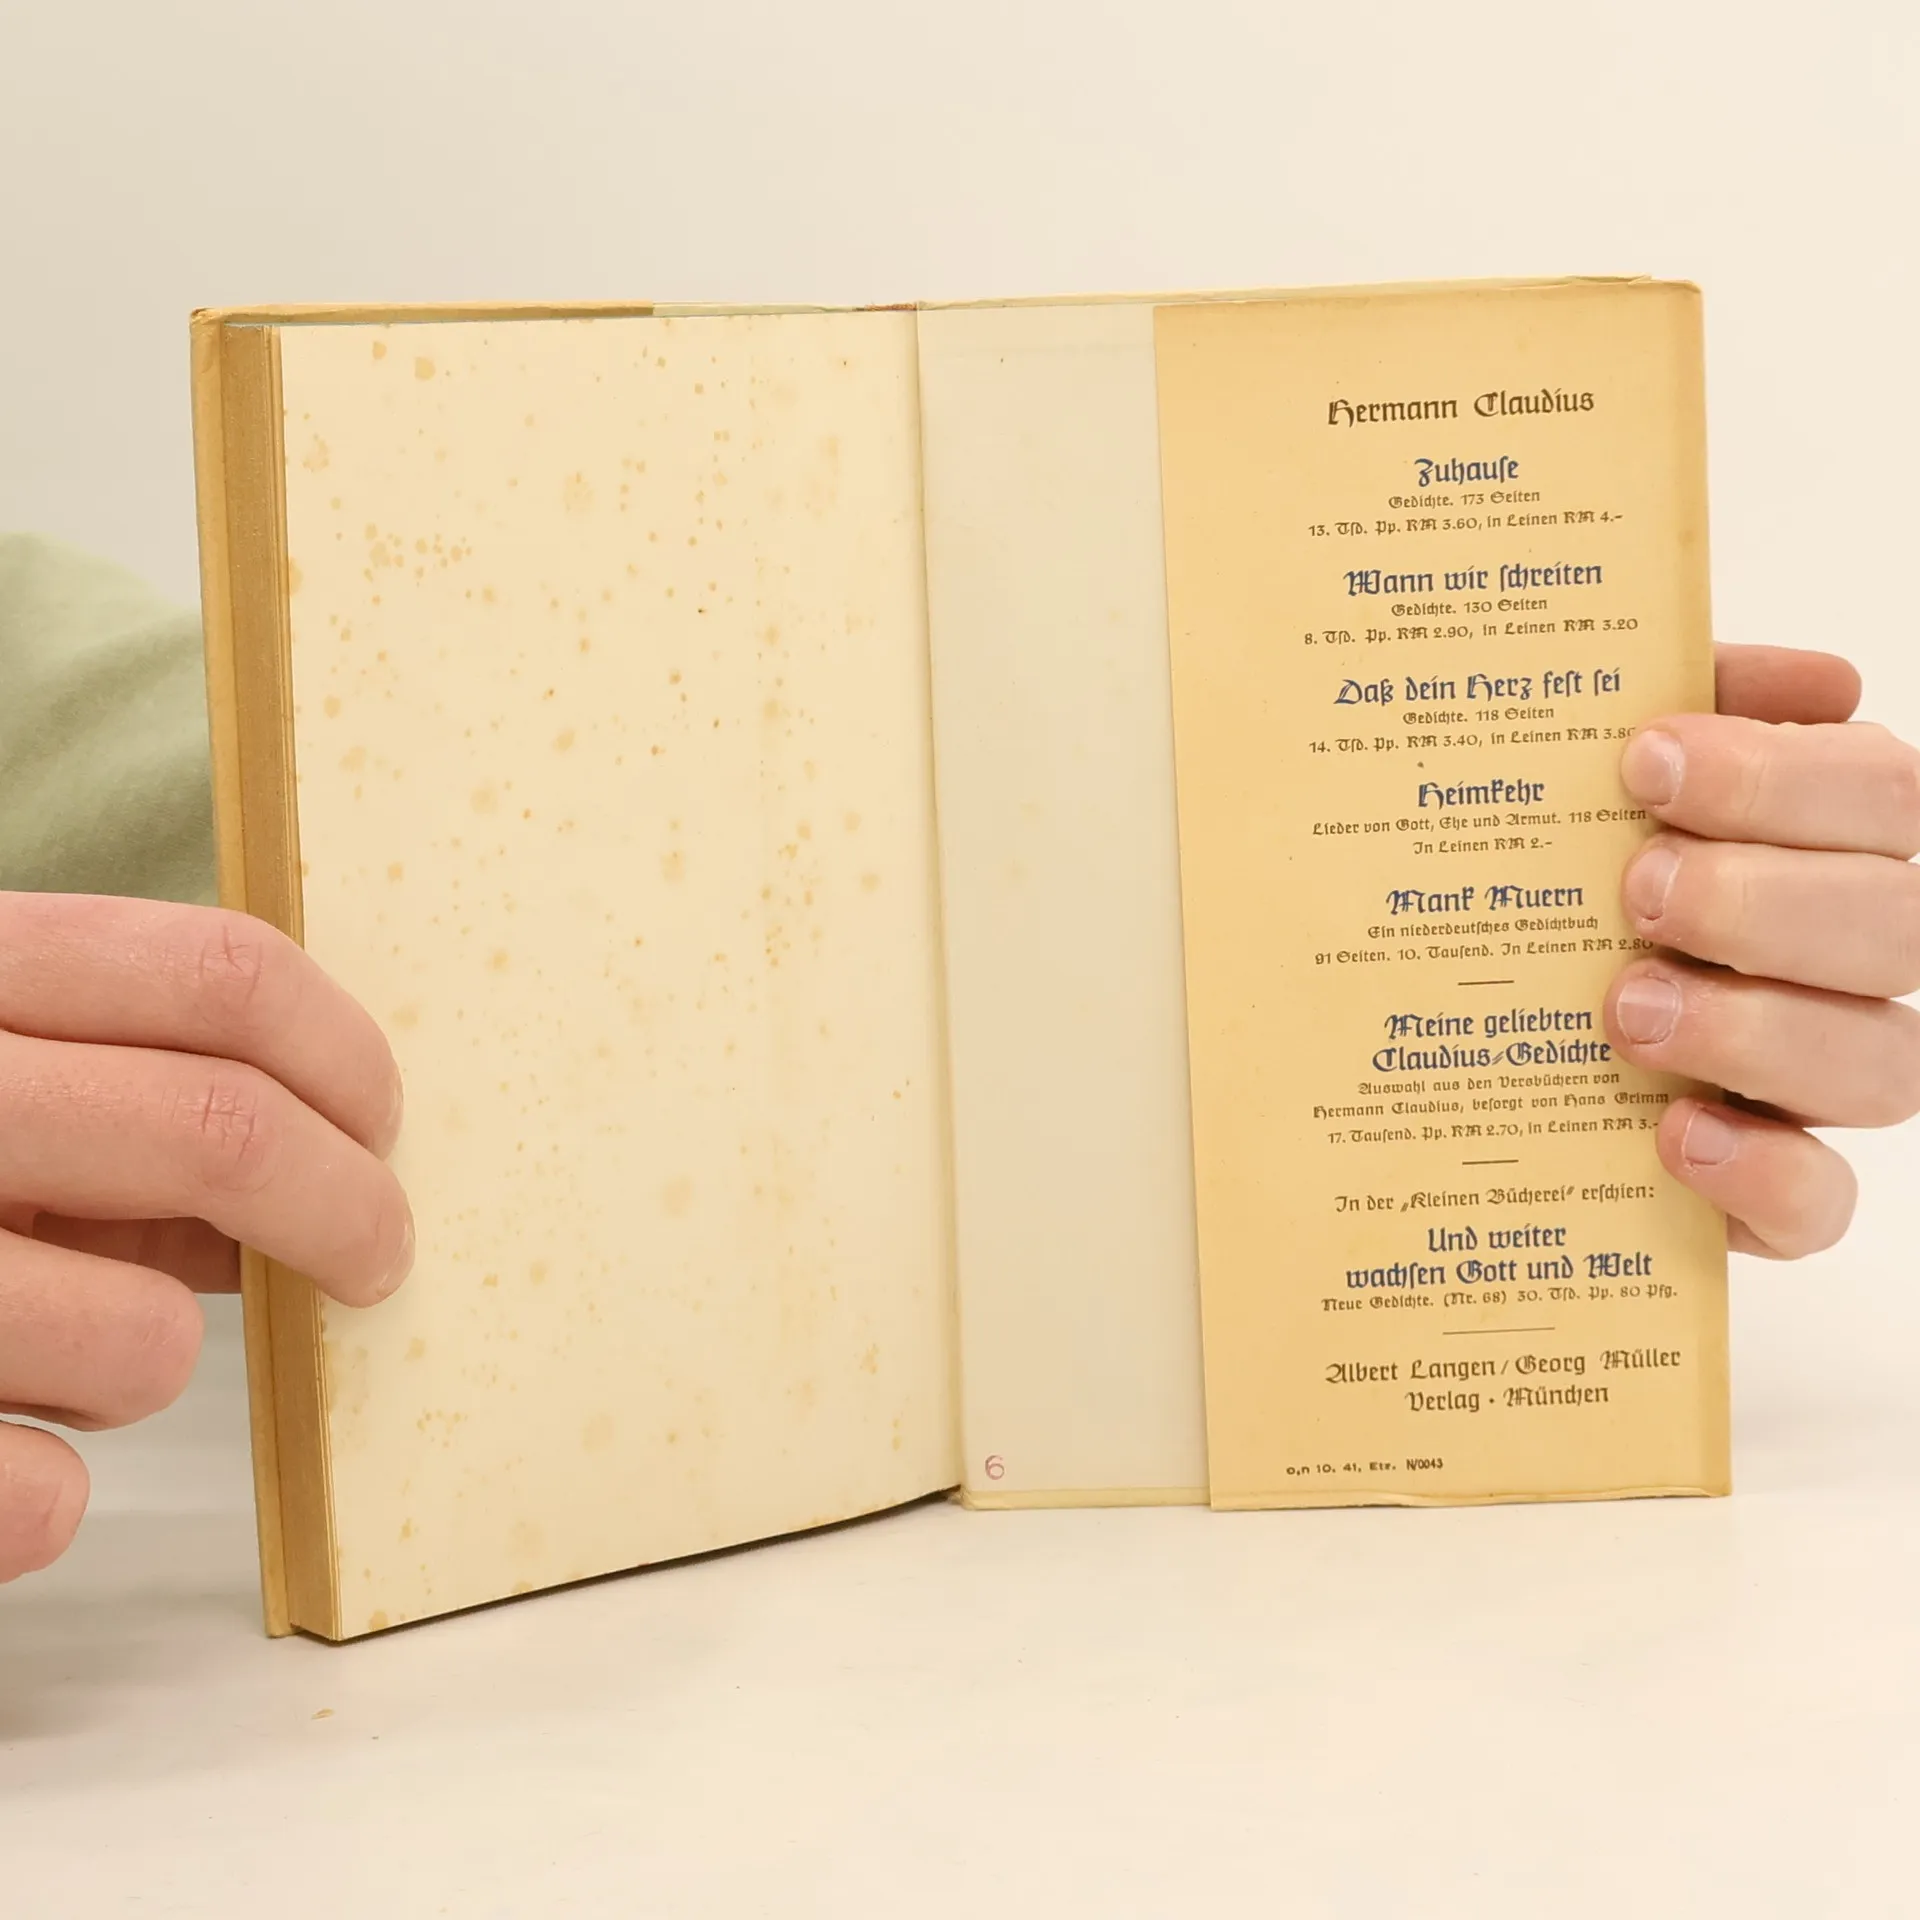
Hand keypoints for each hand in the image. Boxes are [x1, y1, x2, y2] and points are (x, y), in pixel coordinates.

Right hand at [0, 895, 410, 1581]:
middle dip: (345, 1211)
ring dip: (151, 1361)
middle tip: (371, 1260)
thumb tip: (325, 1154)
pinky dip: (42, 1493)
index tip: (381, 1129)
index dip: (345, 1057)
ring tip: (72, 1354)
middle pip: (222, 1130)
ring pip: (146, 1339)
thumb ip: (120, 1090)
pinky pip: (36, 1496)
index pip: (219, 974)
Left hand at [1607, 645, 1919, 1257]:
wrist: (1474, 1024)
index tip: (1645, 758)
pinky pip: (1820, 1203)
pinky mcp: (1772, 1189)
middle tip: (1637, 887)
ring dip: (1754, 1030)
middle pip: (1895, 926)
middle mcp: (1852, 958)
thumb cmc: (1562, 870)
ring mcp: (1822, 1079)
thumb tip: (1812, 677)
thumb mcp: (1597, 774)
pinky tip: (1675, 1133)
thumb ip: (1685, 697)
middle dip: (1764, 900)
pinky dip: (1762, 1175)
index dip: (1780, 775)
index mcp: (1832, 841)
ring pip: (1878, 1064)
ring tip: (1625, 1007)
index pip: (1883, 795)